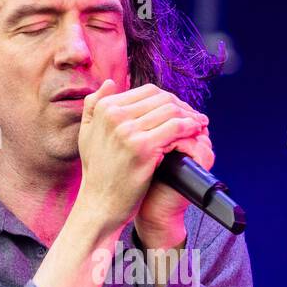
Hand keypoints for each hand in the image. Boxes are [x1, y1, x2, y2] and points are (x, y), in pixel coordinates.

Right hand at [76, 80, 208, 232]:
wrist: (99, 203)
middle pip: (161, 99)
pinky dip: (189, 127)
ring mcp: (129, 131)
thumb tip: (110, 82)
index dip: (168, 98)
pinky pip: (175, 128)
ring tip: (199, 124)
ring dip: (189, 116)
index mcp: (104, 109)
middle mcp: (114, 116)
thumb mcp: (87, 134)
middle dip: (182, 106)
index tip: (179, 108)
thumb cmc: (97, 173)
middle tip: (194, 116)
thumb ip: (94, 106)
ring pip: (170, 111)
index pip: (146, 92)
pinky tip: (196, 132)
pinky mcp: (143, 148)